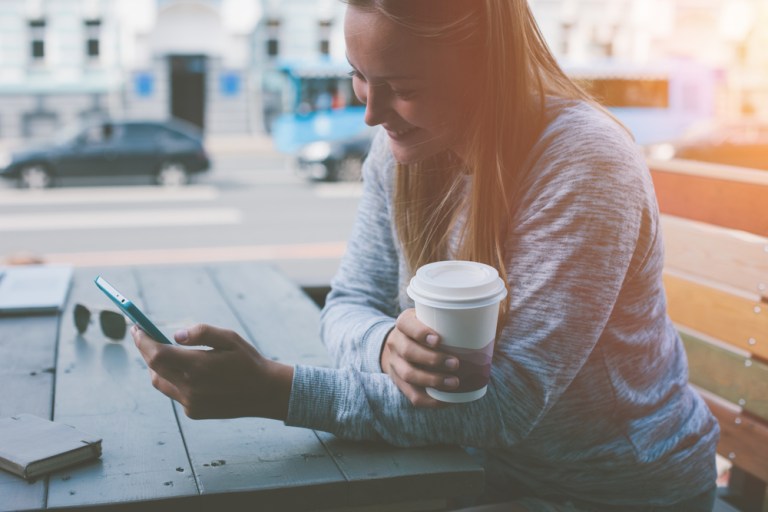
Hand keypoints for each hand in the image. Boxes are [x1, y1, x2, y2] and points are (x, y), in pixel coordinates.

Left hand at [132, 323, 293, 420]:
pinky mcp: (194, 412)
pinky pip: (173, 393)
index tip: (137, 327)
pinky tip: (184, 370)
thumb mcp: (230, 338)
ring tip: (162, 351)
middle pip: (154, 368)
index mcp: (198, 367)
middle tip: (144, 335)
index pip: (157, 354)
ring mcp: (190, 403)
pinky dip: (172, 379)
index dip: (143, 340)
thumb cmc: (248, 361)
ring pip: (160, 382)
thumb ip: (202, 332)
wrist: (265, 393)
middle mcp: (190, 388)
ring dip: (156, 366)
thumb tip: (176, 335)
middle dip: (146, 350)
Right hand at [381, 309, 459, 407]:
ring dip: (432, 380)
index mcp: (405, 323)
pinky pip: (412, 395)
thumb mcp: (433, 318)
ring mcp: (395, 363)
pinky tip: (446, 400)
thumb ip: (456, 319)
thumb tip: (495, 320)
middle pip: (408, 351)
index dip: (420, 333)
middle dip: (432, 359)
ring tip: (454, 383)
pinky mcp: (399, 382)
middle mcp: (396, 342)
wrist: (401, 345)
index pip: (406, 324)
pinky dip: (430, 400)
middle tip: (455, 363)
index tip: (438, 340)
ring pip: (409, 374)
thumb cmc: (428, 329)